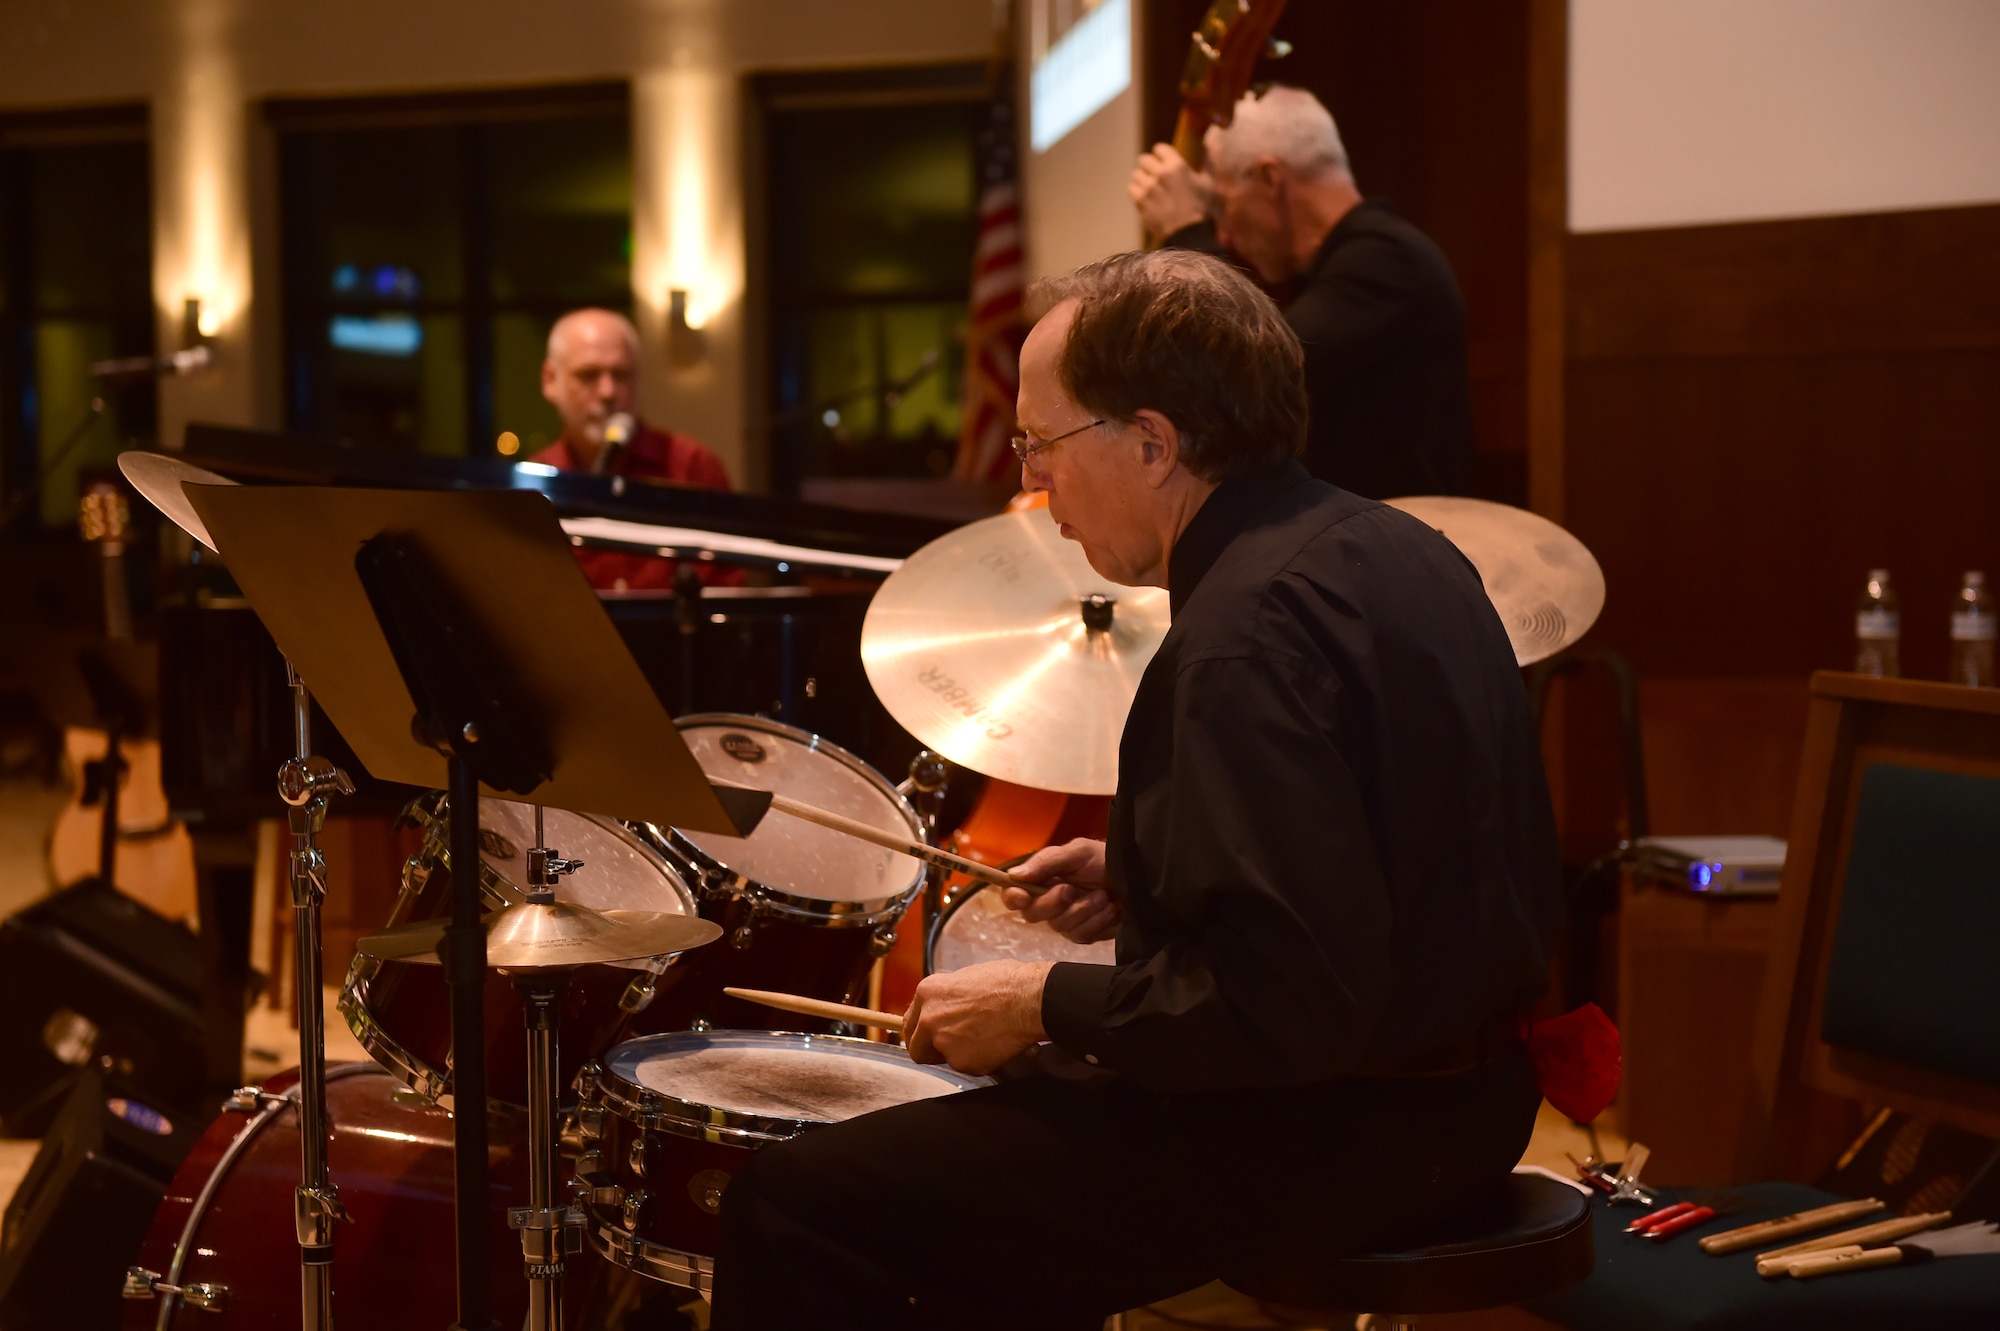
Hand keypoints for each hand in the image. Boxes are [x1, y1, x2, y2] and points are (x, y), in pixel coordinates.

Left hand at [903, 960, 1052, 1075]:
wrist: (1030, 1000)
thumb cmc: (1008, 983)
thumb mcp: (967, 978)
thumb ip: (947, 997)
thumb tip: (946, 1008)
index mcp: (928, 992)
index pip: (910, 1022)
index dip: (920, 1032)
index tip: (927, 1037)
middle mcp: (929, 1018)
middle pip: (916, 1047)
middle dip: (930, 1050)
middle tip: (949, 1048)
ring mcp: (944, 1042)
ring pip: (943, 1058)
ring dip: (958, 1053)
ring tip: (983, 1038)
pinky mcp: (962, 1062)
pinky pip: (966, 1066)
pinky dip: (979, 1060)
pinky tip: (993, 1044)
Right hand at [1001, 838, 1120, 943]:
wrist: (1136, 877)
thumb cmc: (1103, 859)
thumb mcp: (1077, 852)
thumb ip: (1046, 862)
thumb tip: (1014, 875)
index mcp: (1041, 881)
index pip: (1013, 895)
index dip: (1012, 898)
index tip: (1023, 896)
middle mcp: (1048, 903)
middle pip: (1032, 914)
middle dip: (1053, 902)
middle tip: (1072, 889)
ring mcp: (1066, 921)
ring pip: (1060, 926)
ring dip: (1083, 909)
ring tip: (1103, 895)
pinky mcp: (1084, 934)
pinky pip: (1081, 936)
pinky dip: (1097, 921)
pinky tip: (1111, 909)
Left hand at [1129, 143, 1210, 238]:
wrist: (1189, 234)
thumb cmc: (1201, 208)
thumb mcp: (1207, 183)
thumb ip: (1206, 161)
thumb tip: (1212, 135)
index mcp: (1177, 165)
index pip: (1159, 148)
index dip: (1161, 155)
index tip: (1164, 163)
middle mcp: (1160, 173)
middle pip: (1144, 159)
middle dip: (1149, 167)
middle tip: (1155, 177)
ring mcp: (1148, 187)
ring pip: (1136, 174)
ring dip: (1142, 180)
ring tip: (1150, 189)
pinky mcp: (1140, 201)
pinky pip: (1131, 188)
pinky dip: (1136, 192)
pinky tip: (1145, 198)